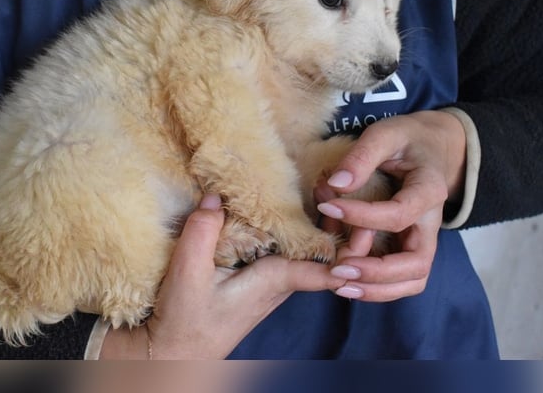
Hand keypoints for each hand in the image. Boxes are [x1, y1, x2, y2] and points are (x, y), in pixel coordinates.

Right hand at [100, 194, 345, 358]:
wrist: (175, 353)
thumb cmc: (185, 321)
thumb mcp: (188, 272)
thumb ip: (202, 232)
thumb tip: (215, 195)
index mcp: (272, 281)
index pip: (323, 268)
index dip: (348, 251)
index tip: (366, 226)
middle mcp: (280, 283)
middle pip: (326, 255)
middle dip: (342, 225)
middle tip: (344, 189)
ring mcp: (273, 283)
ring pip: (311, 253)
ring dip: (325, 226)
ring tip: (327, 189)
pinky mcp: (261, 280)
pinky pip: (292, 252)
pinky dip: (301, 231)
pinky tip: (296, 209)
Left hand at [313, 110, 465, 301]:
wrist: (436, 147)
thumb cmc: (408, 139)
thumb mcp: (386, 134)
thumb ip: (363, 156)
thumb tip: (337, 184)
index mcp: (429, 190)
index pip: (398, 214)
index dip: (361, 216)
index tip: (328, 205)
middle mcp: (431, 222)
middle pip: (416, 262)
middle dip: (376, 271)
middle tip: (338, 269)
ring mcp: (424, 238)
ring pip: (413, 279)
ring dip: (377, 288)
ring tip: (340, 284)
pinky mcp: (412, 246)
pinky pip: (402, 278)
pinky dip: (378, 288)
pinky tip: (347, 283)